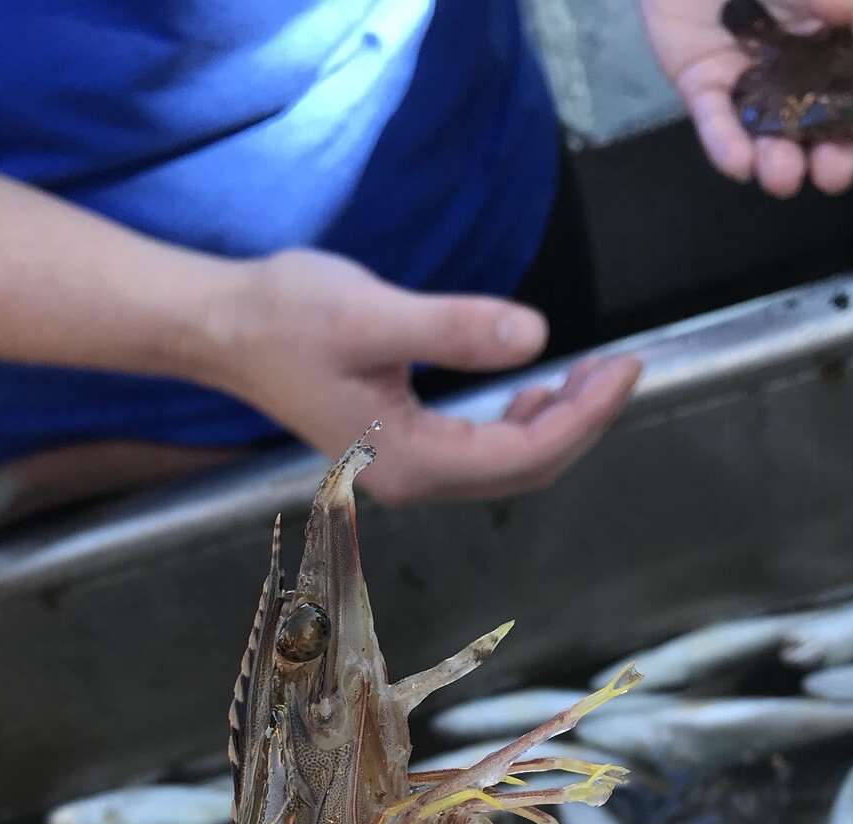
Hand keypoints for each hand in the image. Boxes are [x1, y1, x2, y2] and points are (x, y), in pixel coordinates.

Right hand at [210, 247, 639, 504]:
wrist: (224, 329)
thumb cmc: (288, 317)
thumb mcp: (376, 314)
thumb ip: (456, 329)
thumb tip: (536, 338)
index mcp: (413, 460)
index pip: (524, 454)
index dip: (585, 415)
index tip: (628, 365)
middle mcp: (414, 480)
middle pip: (525, 470)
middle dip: (582, 423)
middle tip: (625, 366)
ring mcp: (407, 470)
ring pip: (506, 465)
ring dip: (556, 425)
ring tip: (593, 374)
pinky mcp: (401, 448)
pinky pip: (481, 451)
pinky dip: (521, 424)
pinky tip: (534, 390)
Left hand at [641, 0, 852, 198]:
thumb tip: (847, 15)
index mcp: (846, 22)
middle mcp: (804, 61)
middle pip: (826, 120)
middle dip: (834, 154)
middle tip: (834, 173)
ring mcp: (754, 78)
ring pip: (771, 132)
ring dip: (780, 162)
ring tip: (782, 176)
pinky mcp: (705, 86)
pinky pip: (716, 121)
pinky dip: (726, 145)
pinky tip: (739, 162)